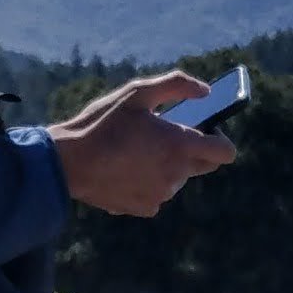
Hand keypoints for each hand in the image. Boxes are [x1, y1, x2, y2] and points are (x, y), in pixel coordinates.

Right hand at [47, 72, 238, 216]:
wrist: (67, 163)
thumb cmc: (102, 123)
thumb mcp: (137, 92)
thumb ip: (177, 85)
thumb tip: (206, 91)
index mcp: (180, 145)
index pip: (224, 152)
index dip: (219, 139)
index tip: (204, 130)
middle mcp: (176, 174)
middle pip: (204, 166)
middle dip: (193, 151)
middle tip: (165, 137)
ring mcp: (162, 195)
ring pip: (177, 179)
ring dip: (167, 166)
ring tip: (136, 151)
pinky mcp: (145, 208)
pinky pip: (157, 194)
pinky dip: (148, 183)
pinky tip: (125, 170)